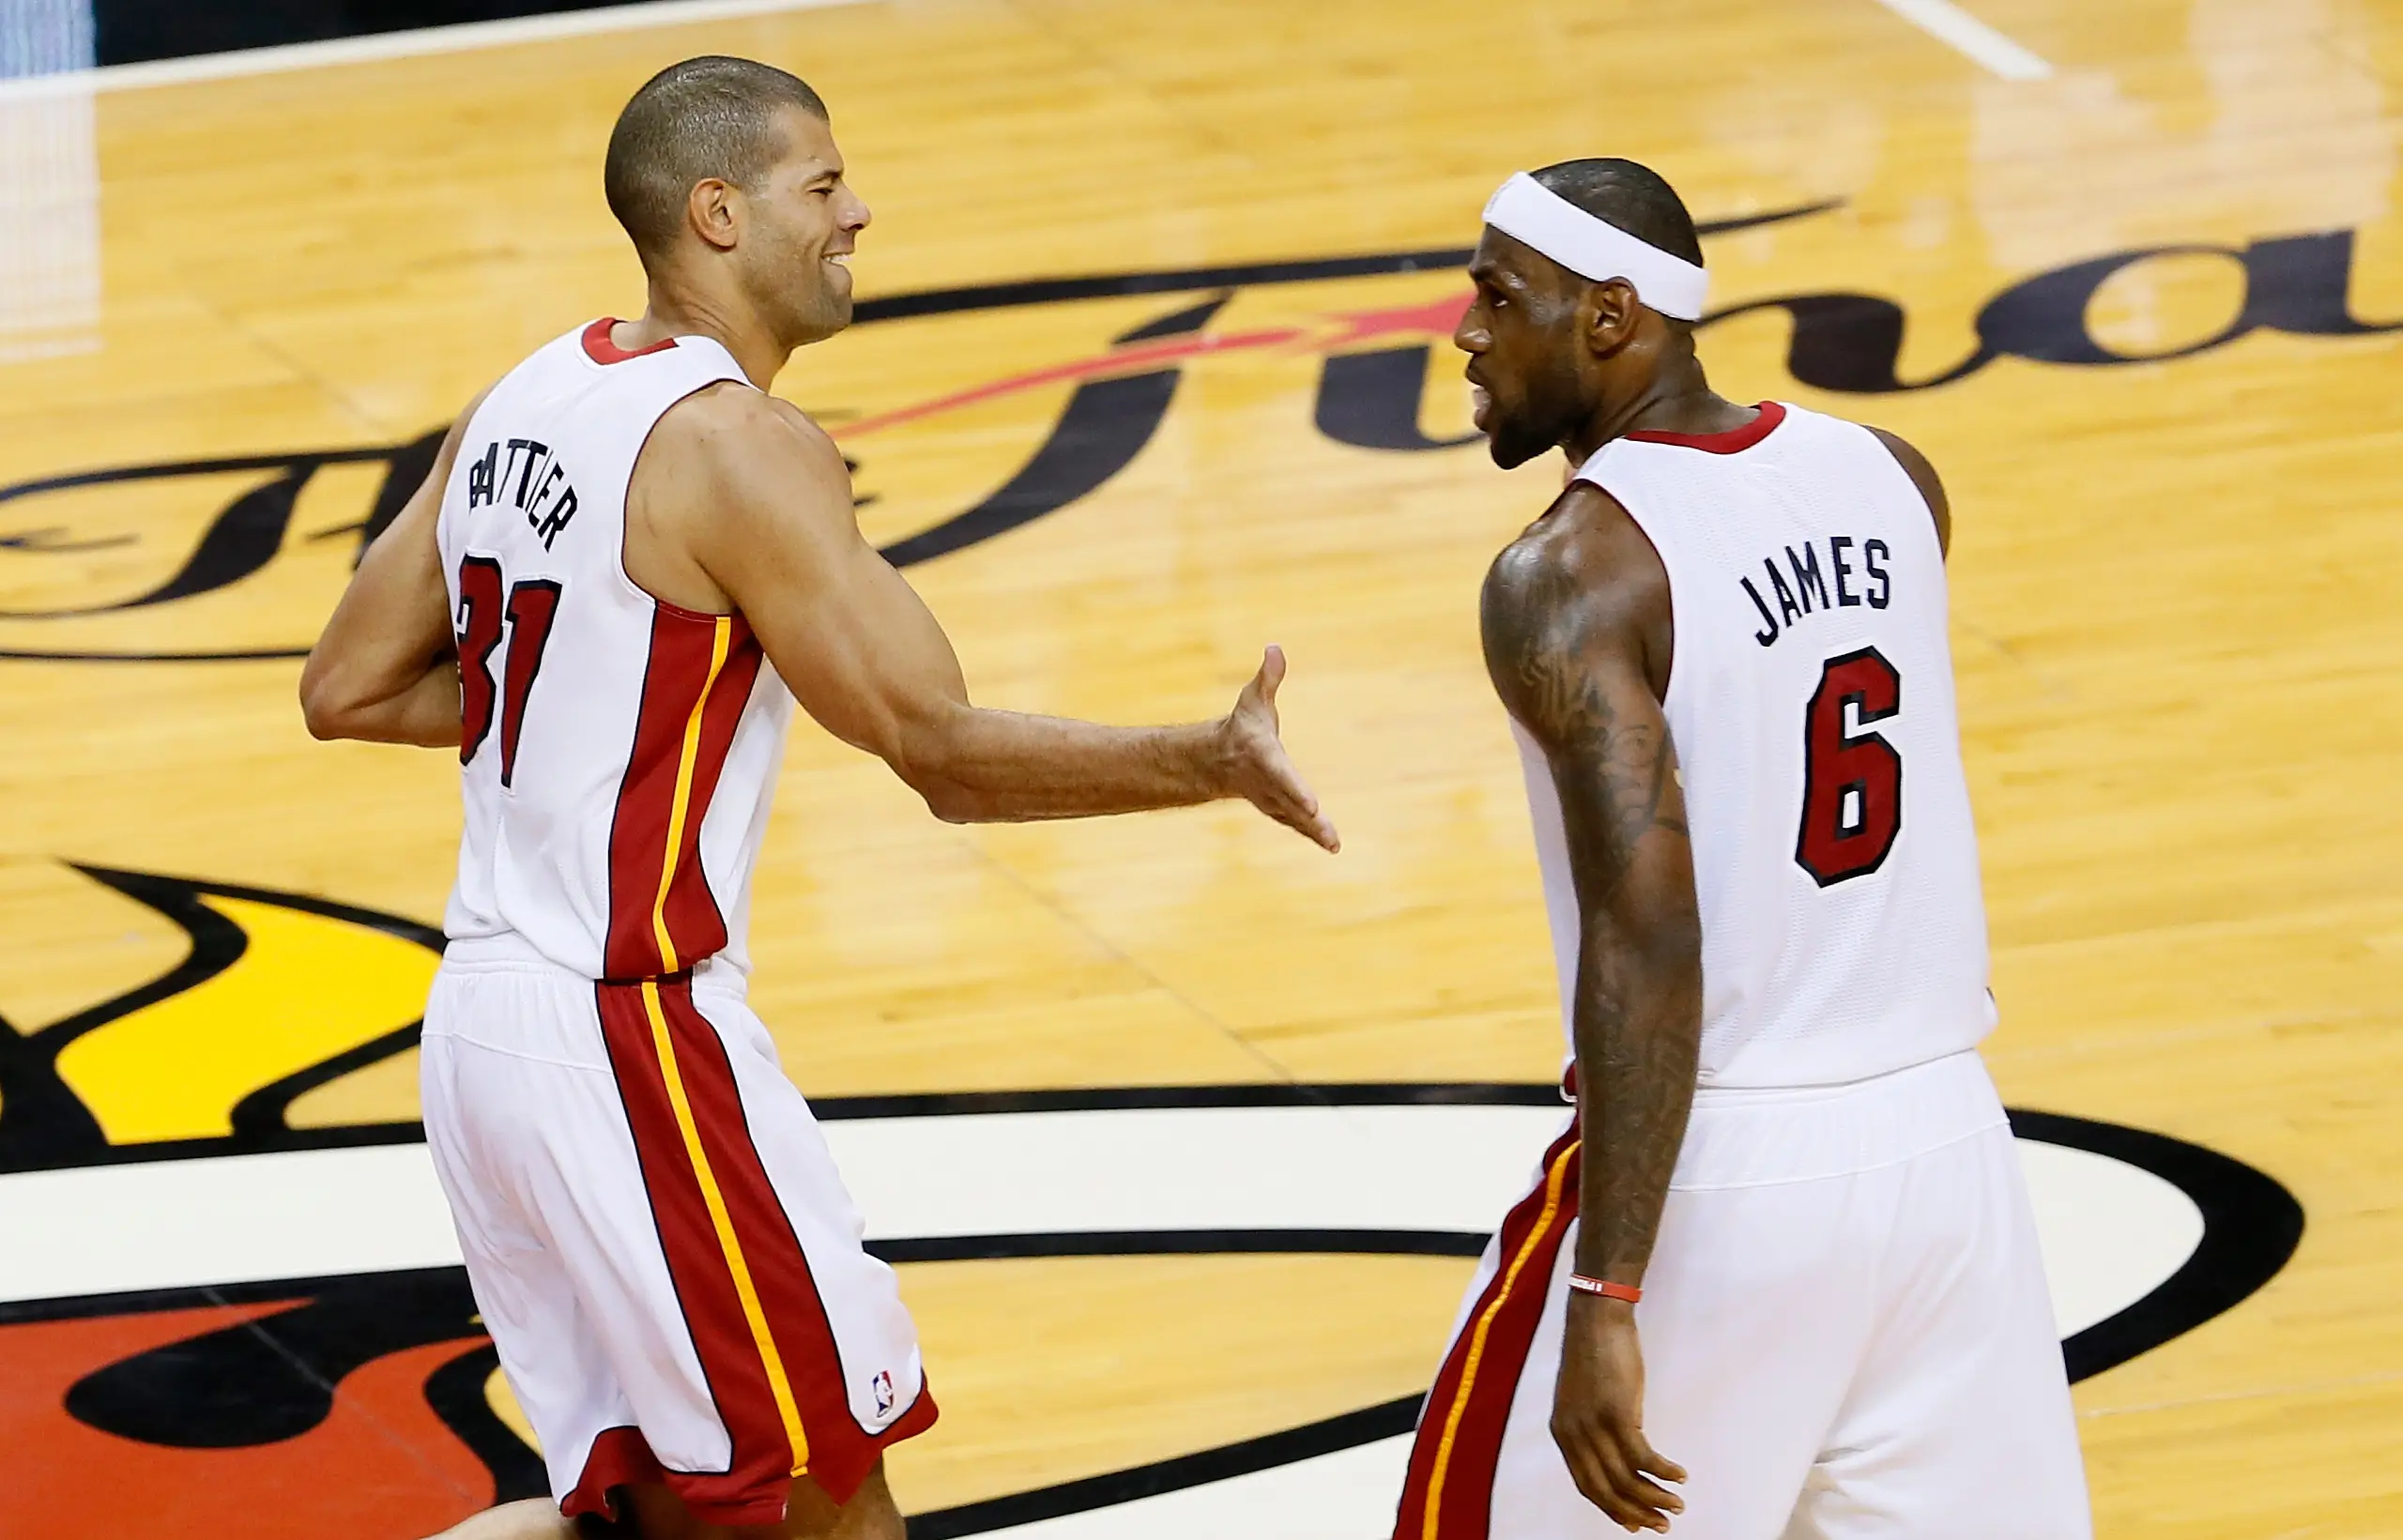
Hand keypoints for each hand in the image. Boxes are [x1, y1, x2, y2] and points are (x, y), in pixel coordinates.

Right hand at [1216, 646, 1339, 851]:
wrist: (1219, 761)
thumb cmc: (1243, 727)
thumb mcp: (1254, 699)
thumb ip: (1268, 678)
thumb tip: (1275, 648)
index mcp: (1263, 757)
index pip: (1281, 773)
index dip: (1295, 788)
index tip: (1311, 803)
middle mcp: (1267, 783)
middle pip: (1289, 800)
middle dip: (1305, 814)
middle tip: (1322, 823)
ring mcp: (1272, 799)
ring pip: (1294, 818)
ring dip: (1313, 831)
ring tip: (1334, 843)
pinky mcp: (1279, 809)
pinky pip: (1297, 823)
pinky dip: (1312, 834)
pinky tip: (1332, 845)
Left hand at [1553, 1294, 1685, 1532]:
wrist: (1596, 1317)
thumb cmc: (1595, 1353)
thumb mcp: (1585, 1397)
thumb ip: (1593, 1427)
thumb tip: (1620, 1454)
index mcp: (1563, 1432)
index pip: (1586, 1485)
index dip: (1612, 1508)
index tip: (1635, 1524)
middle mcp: (1574, 1434)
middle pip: (1605, 1489)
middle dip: (1635, 1513)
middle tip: (1662, 1526)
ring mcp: (1594, 1425)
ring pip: (1626, 1478)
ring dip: (1655, 1497)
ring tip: (1677, 1506)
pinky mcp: (1617, 1413)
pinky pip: (1644, 1457)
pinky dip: (1664, 1471)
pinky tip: (1680, 1475)